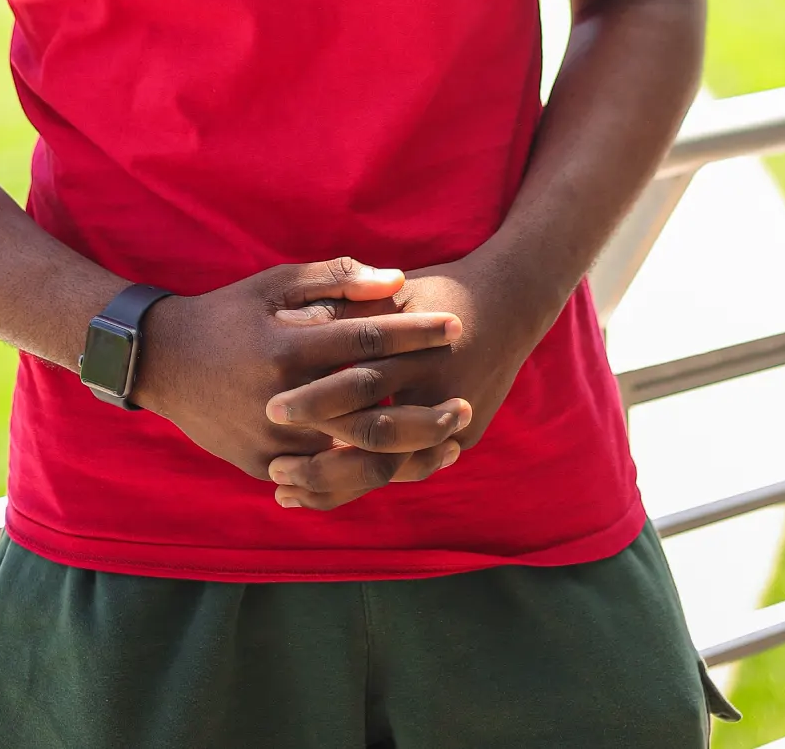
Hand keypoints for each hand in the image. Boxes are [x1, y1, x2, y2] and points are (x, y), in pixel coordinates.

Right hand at [135, 256, 467, 484]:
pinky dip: (364, 471)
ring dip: (404, 447)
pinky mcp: (263, 466)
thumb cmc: (229, 313)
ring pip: (350, 453)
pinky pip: (323, 478)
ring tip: (447, 439)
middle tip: (468, 396)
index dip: (413, 333)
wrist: (164, 363)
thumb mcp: (276, 283)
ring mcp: (271, 439)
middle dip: (422, 400)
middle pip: (367, 403)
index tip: (454, 328)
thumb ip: (336, 278)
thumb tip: (396, 280)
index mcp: (287, 345)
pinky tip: (403, 463)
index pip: (364, 339)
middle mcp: (282, 397)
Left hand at [264, 242, 551, 510]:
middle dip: (322, 454)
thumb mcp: (397, 294)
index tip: (271, 411)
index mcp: (421, 350)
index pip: (361, 381)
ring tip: (286, 491)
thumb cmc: (441, 291)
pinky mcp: (465, 442)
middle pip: (376, 432)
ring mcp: (457, 421)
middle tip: (274, 468)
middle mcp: (442, 391)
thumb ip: (351, 307)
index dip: (317, 400)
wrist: (512, 303)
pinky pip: (408, 472)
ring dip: (337, 483)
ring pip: (391, 467)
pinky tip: (324, 494)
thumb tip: (295, 325)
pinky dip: (367, 484)